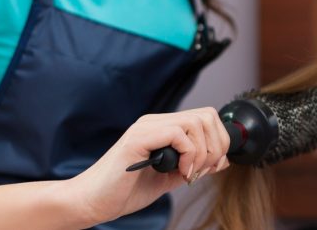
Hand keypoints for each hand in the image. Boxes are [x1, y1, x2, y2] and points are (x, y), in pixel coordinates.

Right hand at [63, 107, 231, 225]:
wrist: (93, 201)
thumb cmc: (124, 190)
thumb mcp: (170, 177)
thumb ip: (194, 166)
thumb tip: (223, 160)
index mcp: (162, 128)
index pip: (205, 118)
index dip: (218, 141)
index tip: (212, 167)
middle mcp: (154, 122)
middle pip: (206, 116)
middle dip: (216, 146)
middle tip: (203, 170)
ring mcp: (145, 128)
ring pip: (195, 123)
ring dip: (202, 153)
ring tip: (189, 173)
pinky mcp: (137, 139)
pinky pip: (177, 134)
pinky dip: (188, 155)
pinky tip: (179, 172)